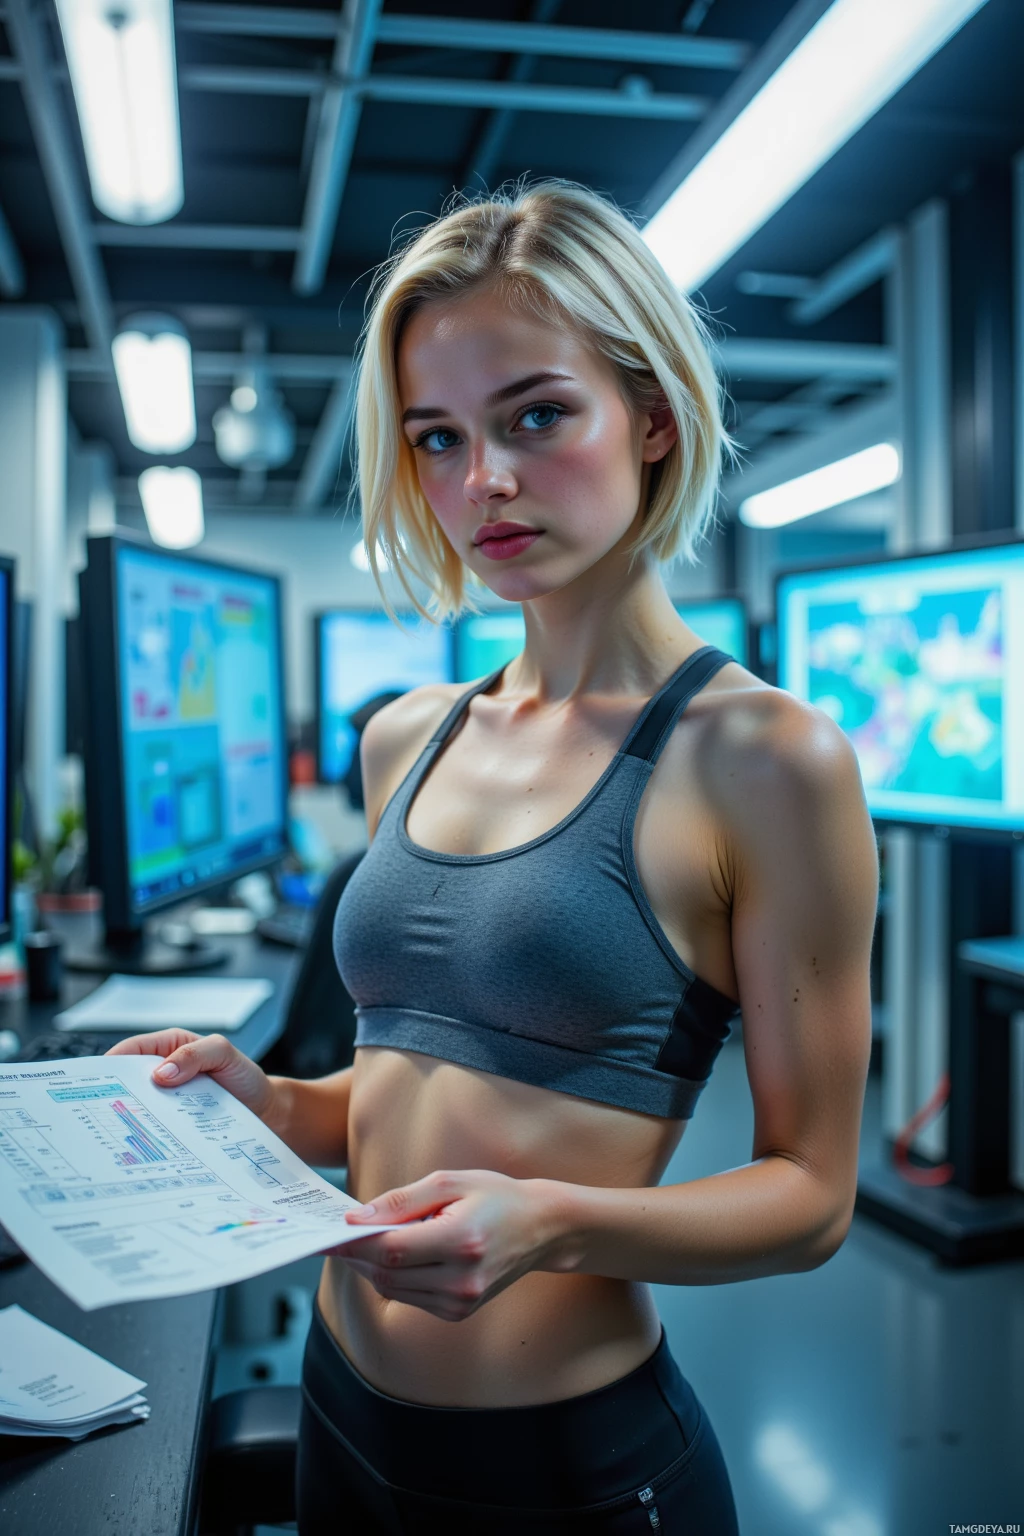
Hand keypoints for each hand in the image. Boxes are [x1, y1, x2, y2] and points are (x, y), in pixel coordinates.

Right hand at [105, 1030, 279, 1128]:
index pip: (131, 1050)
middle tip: (99, 1111)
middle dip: (113, 1093)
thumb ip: (194, 1055)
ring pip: (139, 1106)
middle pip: (128, 1081)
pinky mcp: (173, 1123)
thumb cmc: (244, 1076)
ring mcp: (167, 1099)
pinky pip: (154, 1126)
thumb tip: (161, 1073)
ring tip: (115, 1132)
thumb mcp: (224, 1053)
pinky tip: (140, 1145)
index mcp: (170, 1046)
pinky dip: (147, 1133)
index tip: (95, 1081)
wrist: (266, 1110)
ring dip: (129, 1117)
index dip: (110, 1064)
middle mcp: (164, 1071)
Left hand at [329, 1169, 566, 1321]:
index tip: (328, 1231)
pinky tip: (401, 1255)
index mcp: (461, 1241)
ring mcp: (461, 1302)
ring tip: (371, 1239)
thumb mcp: (449, 1182)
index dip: (354, 1243)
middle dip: (359, 1255)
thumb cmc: (495, 1196)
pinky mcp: (458, 1312)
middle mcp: (462, 1280)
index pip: (391, 1250)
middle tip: (342, 1233)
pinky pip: (410, 1298)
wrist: (540, 1228)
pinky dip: (395, 1278)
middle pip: (386, 1275)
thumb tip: (356, 1220)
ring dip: (373, 1267)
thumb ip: (400, 1202)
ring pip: (393, 1290)